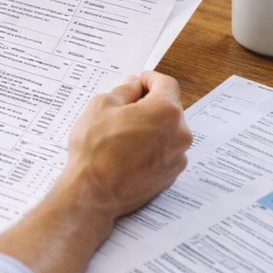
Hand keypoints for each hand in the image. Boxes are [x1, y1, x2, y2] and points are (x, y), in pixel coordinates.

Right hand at [55, 71, 190, 221]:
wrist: (93, 193)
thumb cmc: (95, 150)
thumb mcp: (101, 106)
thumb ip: (123, 91)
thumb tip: (133, 86)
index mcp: (165, 111)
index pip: (166, 84)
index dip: (149, 79)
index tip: (138, 82)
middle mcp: (179, 134)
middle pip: (169, 108)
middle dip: (149, 105)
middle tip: (123, 109)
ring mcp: (177, 157)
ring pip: (167, 132)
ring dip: (151, 128)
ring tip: (122, 135)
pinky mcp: (171, 176)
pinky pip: (165, 152)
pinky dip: (151, 148)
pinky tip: (128, 153)